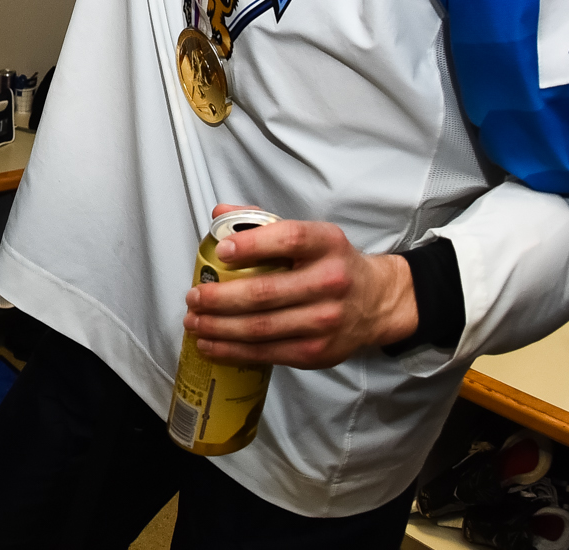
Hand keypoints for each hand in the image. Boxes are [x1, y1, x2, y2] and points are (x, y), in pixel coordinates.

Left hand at [183, 204, 417, 367]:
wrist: (376, 303)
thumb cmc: (331, 264)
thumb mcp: (309, 235)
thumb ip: (263, 223)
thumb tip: (219, 214)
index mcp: (326, 244)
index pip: (288, 239)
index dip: (250, 245)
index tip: (220, 251)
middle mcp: (330, 282)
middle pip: (264, 292)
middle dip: (219, 298)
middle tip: (192, 297)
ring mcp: (325, 321)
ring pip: (260, 328)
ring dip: (219, 327)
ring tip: (193, 321)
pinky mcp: (317, 353)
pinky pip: (267, 353)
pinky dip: (233, 350)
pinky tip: (210, 344)